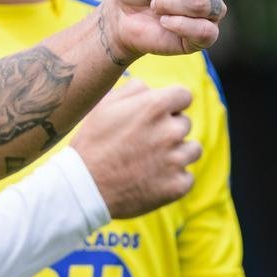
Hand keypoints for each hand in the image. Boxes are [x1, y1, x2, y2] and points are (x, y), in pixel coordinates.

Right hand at [70, 82, 199, 218]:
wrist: (84, 187)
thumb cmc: (92, 143)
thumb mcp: (105, 106)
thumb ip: (133, 89)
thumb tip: (150, 88)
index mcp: (154, 106)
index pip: (184, 95)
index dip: (171, 104)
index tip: (160, 114)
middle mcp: (170, 131)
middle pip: (185, 123)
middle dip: (169, 129)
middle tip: (145, 142)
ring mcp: (176, 160)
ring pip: (192, 149)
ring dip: (177, 153)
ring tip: (151, 161)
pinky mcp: (178, 186)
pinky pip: (187, 176)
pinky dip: (174, 178)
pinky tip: (152, 179)